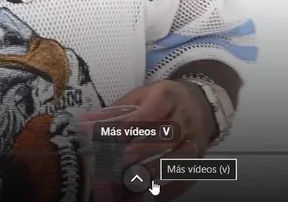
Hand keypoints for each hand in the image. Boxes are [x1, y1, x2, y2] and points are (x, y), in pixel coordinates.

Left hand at [111, 79, 215, 199]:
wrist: (201, 102)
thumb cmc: (164, 100)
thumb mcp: (142, 95)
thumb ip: (118, 110)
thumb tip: (87, 123)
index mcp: (168, 97)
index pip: (152, 110)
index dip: (133, 125)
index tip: (115, 138)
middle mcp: (185, 116)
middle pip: (168, 134)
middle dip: (145, 149)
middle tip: (124, 161)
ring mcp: (195, 137)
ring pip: (181, 156)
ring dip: (157, 170)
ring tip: (135, 181)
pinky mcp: (199, 155)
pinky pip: (188, 173)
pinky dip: (173, 187)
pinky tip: (155, 195)